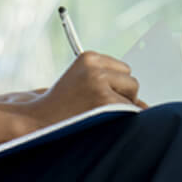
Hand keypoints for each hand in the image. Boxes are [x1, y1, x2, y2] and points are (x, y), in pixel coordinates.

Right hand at [26, 52, 145, 126]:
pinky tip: (97, 120)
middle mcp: (95, 66)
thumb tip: (145, 104)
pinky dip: (119, 118)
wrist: (37, 123)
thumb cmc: (62, 108)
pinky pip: (129, 110)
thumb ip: (110, 85)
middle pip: (131, 80)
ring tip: (95, 114)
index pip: (122, 69)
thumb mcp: (83, 86)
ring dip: (121, 107)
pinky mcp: (104, 100)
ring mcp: (100, 82)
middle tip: (96, 108)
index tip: (97, 97)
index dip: (114, 88)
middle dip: (121, 96)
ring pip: (132, 94)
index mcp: (89, 58)